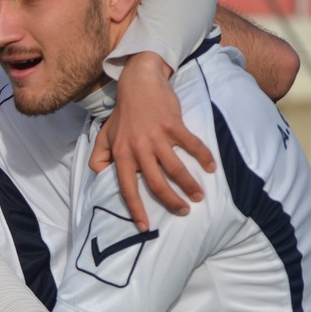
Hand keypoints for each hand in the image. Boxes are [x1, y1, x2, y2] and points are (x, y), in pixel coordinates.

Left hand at [91, 52, 215, 231]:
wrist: (139, 84)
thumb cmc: (123, 114)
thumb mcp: (104, 136)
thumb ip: (99, 158)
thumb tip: (100, 177)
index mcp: (121, 155)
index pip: (127, 188)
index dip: (135, 209)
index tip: (144, 227)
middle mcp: (138, 149)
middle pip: (156, 183)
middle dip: (171, 201)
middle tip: (184, 212)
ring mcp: (157, 137)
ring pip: (175, 168)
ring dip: (189, 185)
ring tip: (198, 196)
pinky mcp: (173, 125)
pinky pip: (191, 145)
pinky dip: (203, 157)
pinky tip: (211, 167)